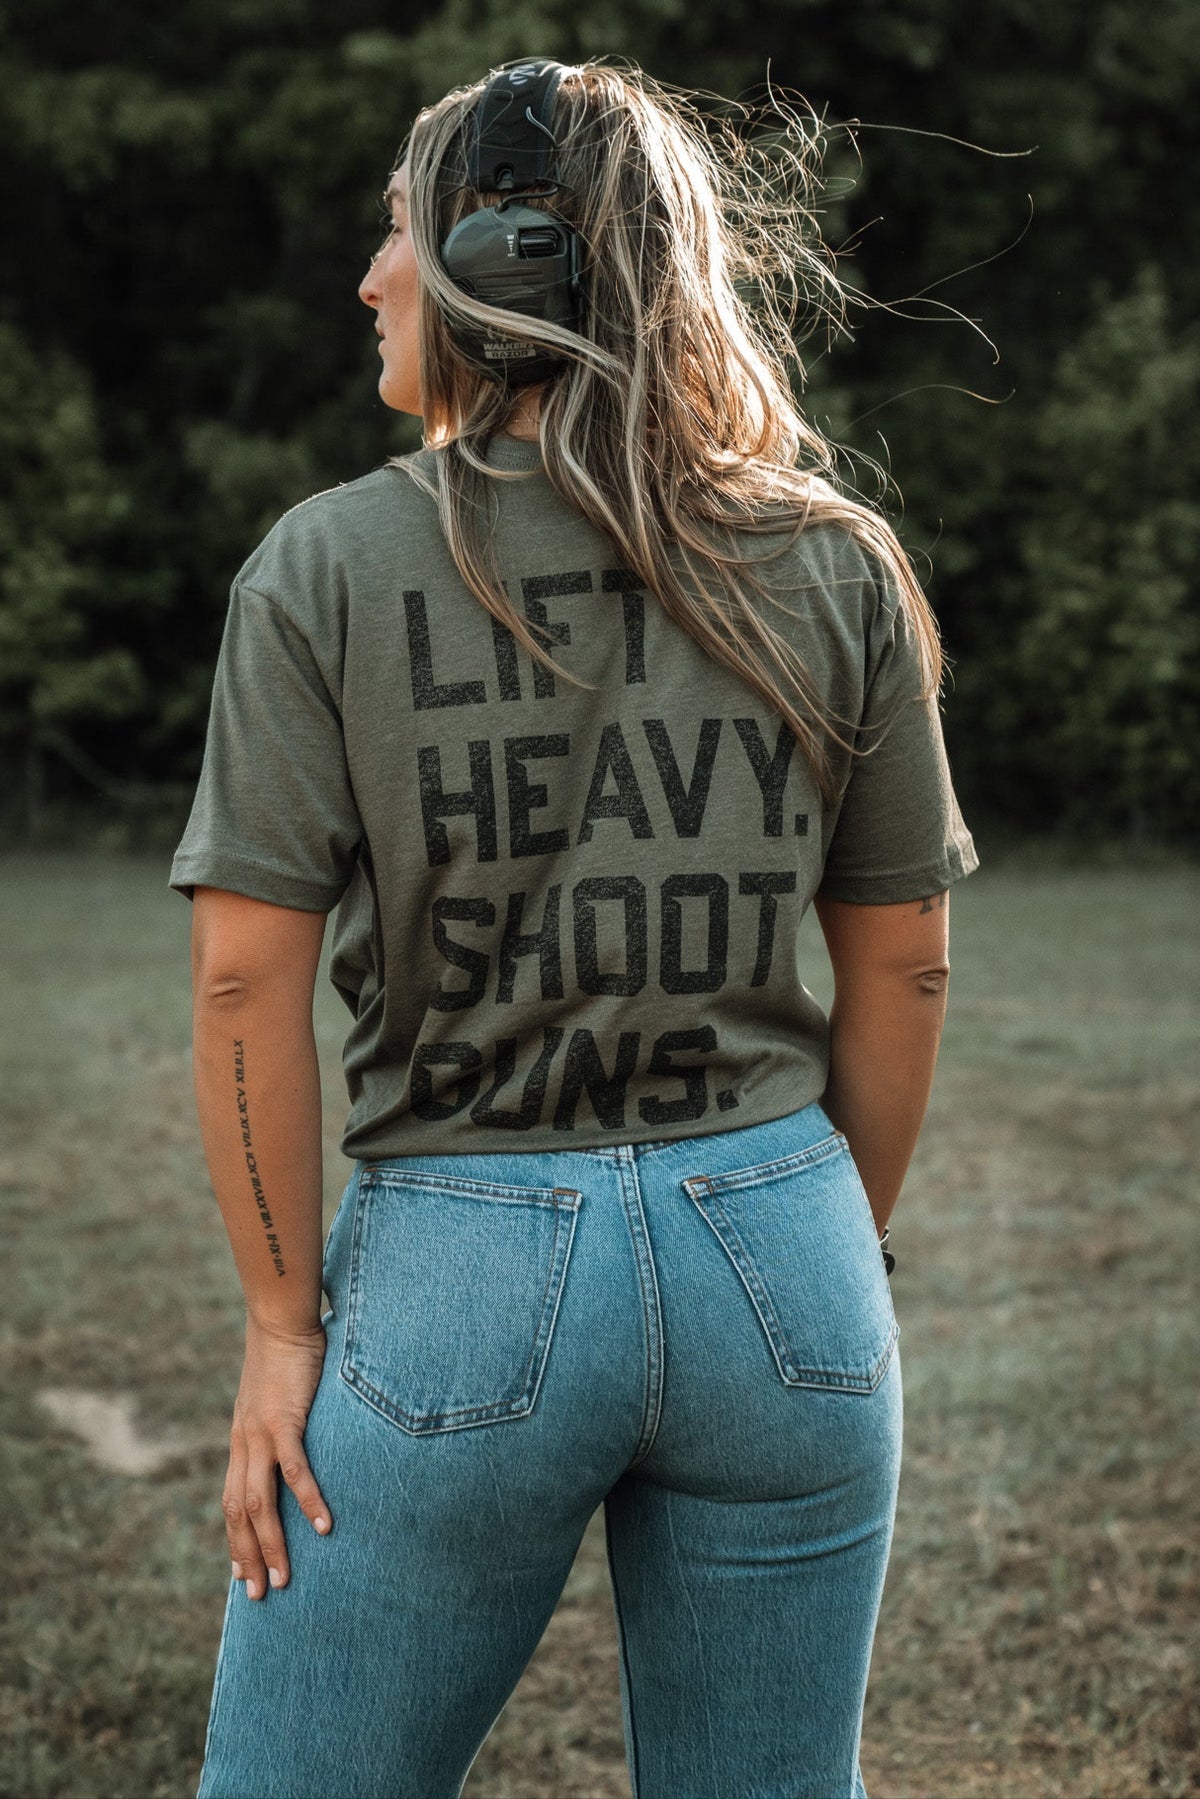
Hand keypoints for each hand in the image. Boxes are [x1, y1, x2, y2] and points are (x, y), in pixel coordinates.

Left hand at [223, 1313, 332, 1599]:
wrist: (280, 1319)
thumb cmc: (285, 1356)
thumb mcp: (274, 1398)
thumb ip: (278, 1425)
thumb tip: (292, 1444)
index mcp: (241, 1441)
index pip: (231, 1501)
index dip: (235, 1540)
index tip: (241, 1575)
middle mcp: (243, 1444)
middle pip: (239, 1513)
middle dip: (248, 1557)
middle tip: (261, 1594)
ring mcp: (260, 1435)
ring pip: (258, 1503)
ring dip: (270, 1544)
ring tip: (284, 1577)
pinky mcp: (284, 1421)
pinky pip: (294, 1470)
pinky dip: (307, 1500)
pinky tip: (323, 1526)